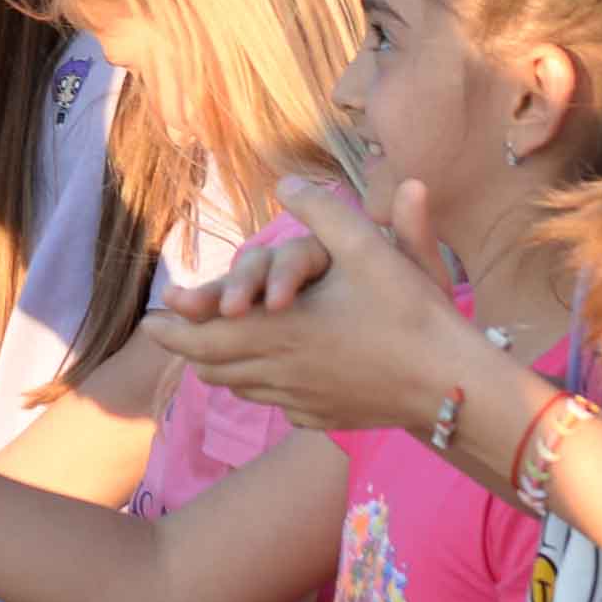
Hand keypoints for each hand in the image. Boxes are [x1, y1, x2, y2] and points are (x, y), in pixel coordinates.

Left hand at [144, 173, 483, 439]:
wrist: (451, 386)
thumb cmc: (412, 314)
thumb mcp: (371, 250)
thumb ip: (326, 213)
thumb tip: (285, 183)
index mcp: (280, 330)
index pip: (205, 335)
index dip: (173, 328)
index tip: (151, 318)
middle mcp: (281, 371)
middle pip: (213, 366)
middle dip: (185, 348)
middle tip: (165, 335)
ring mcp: (301, 401)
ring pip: (241, 388)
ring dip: (219, 368)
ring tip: (206, 355)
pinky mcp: (324, 418)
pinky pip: (276, 405)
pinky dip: (259, 388)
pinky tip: (265, 379)